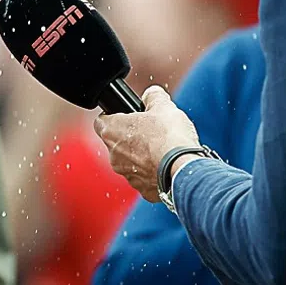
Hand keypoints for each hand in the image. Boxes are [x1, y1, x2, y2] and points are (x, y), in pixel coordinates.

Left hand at [93, 86, 200, 203]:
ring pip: (130, 163)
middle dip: (131, 138)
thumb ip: (153, 96)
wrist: (183, 169)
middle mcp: (114, 156)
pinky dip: (153, 173)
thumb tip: (151, 94)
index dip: (113, 117)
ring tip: (162, 150)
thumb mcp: (163, 105)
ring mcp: (127, 175)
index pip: (101, 121)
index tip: (127, 116)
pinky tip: (167, 166)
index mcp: (112, 131)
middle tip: (150, 132)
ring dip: (141, 157)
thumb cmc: (170, 136)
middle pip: (116, 143)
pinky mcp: (142, 190)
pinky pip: (145, 179)